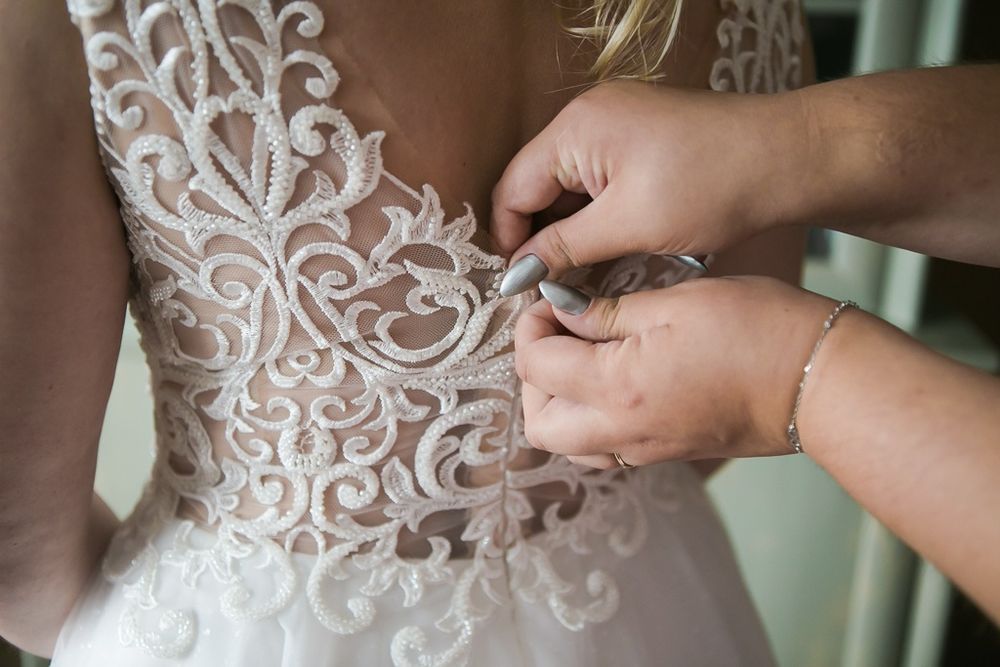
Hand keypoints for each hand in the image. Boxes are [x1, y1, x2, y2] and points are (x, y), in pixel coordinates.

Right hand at [491, 81, 802, 294]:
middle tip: (554, 285)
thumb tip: (517, 274)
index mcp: (576, 128)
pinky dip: (596, 215)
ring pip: (567, 187)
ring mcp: (614, 123)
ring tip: (585, 272)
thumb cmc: (714, 185)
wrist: (789, 157)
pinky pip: (596, 179)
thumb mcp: (630, 225)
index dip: (511, 240)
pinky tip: (610, 247)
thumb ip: (563, 249)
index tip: (523, 284)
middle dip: (541, 236)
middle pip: (537, 185)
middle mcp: (588, 116)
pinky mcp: (638, 137)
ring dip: (571, 229)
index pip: (513, 188)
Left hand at [513, 276, 835, 467]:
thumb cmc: (757, 331)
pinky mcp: (664, 454)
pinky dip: (586, 423)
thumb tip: (559, 307)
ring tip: (579, 359)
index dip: (533, 325)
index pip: (536, 364)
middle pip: (538, 422)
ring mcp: (644, 451)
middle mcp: (622, 431)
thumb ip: (605, 311)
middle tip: (556, 334)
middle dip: (532, 375)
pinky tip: (608, 384)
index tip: (554, 299)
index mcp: (617, 388)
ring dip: (555, 404)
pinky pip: (601, 451)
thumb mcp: (673, 303)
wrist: (820, 383)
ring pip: (566, 445)